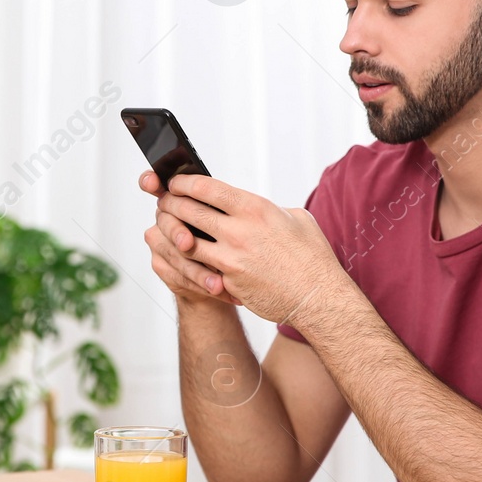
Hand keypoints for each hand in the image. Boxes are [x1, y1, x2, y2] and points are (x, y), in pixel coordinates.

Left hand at [156, 173, 346, 330]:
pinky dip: (187, 260)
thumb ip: (267, 208)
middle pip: (188, 211)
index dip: (184, 183)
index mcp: (256, 209)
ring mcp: (231, 259)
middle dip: (170, 205)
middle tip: (164, 203)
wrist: (318, 298)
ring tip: (168, 229)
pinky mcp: (227, 283)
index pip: (207, 188)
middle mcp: (239, 231)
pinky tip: (182, 255)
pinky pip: (198, 268)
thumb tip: (249, 205)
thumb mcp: (296, 218)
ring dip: (172, 234)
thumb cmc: (312, 257)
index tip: (175, 183)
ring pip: (185, 241)